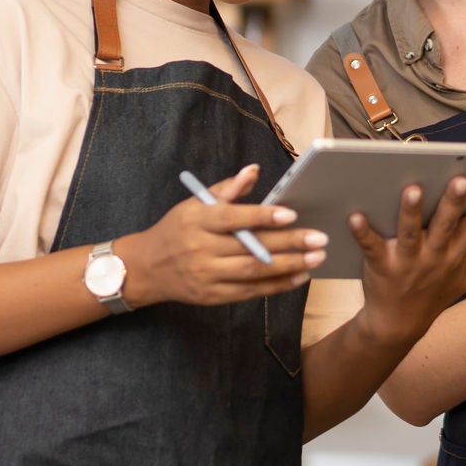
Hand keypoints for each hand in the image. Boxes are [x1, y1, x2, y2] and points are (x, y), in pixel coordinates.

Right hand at [119, 164, 327, 307]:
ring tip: (316, 258)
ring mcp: (206, 275)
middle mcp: (200, 248)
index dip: (262, 216)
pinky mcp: (212, 296)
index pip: (232, 218)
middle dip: (288, 243)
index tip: (291, 214)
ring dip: (288, 266)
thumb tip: (253, 170)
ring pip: (253, 271)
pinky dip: (276, 285)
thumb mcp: (194, 204)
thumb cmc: (177, 229)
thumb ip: (226, 188)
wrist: (147, 267)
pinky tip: (299, 276)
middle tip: (318, 238)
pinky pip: (249, 292)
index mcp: (196, 220)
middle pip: (249, 247)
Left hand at [349, 177, 465, 348]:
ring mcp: (406, 262)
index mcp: (456, 255)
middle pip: (446, 226)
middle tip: (461, 179)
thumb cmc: (436, 293)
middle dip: (454, 203)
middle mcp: (434, 257)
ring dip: (412, 212)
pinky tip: (355, 216)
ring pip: (410, 233)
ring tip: (414, 189)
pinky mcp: (379, 265)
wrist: (398, 325)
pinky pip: (370, 247)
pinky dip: (363, 232)